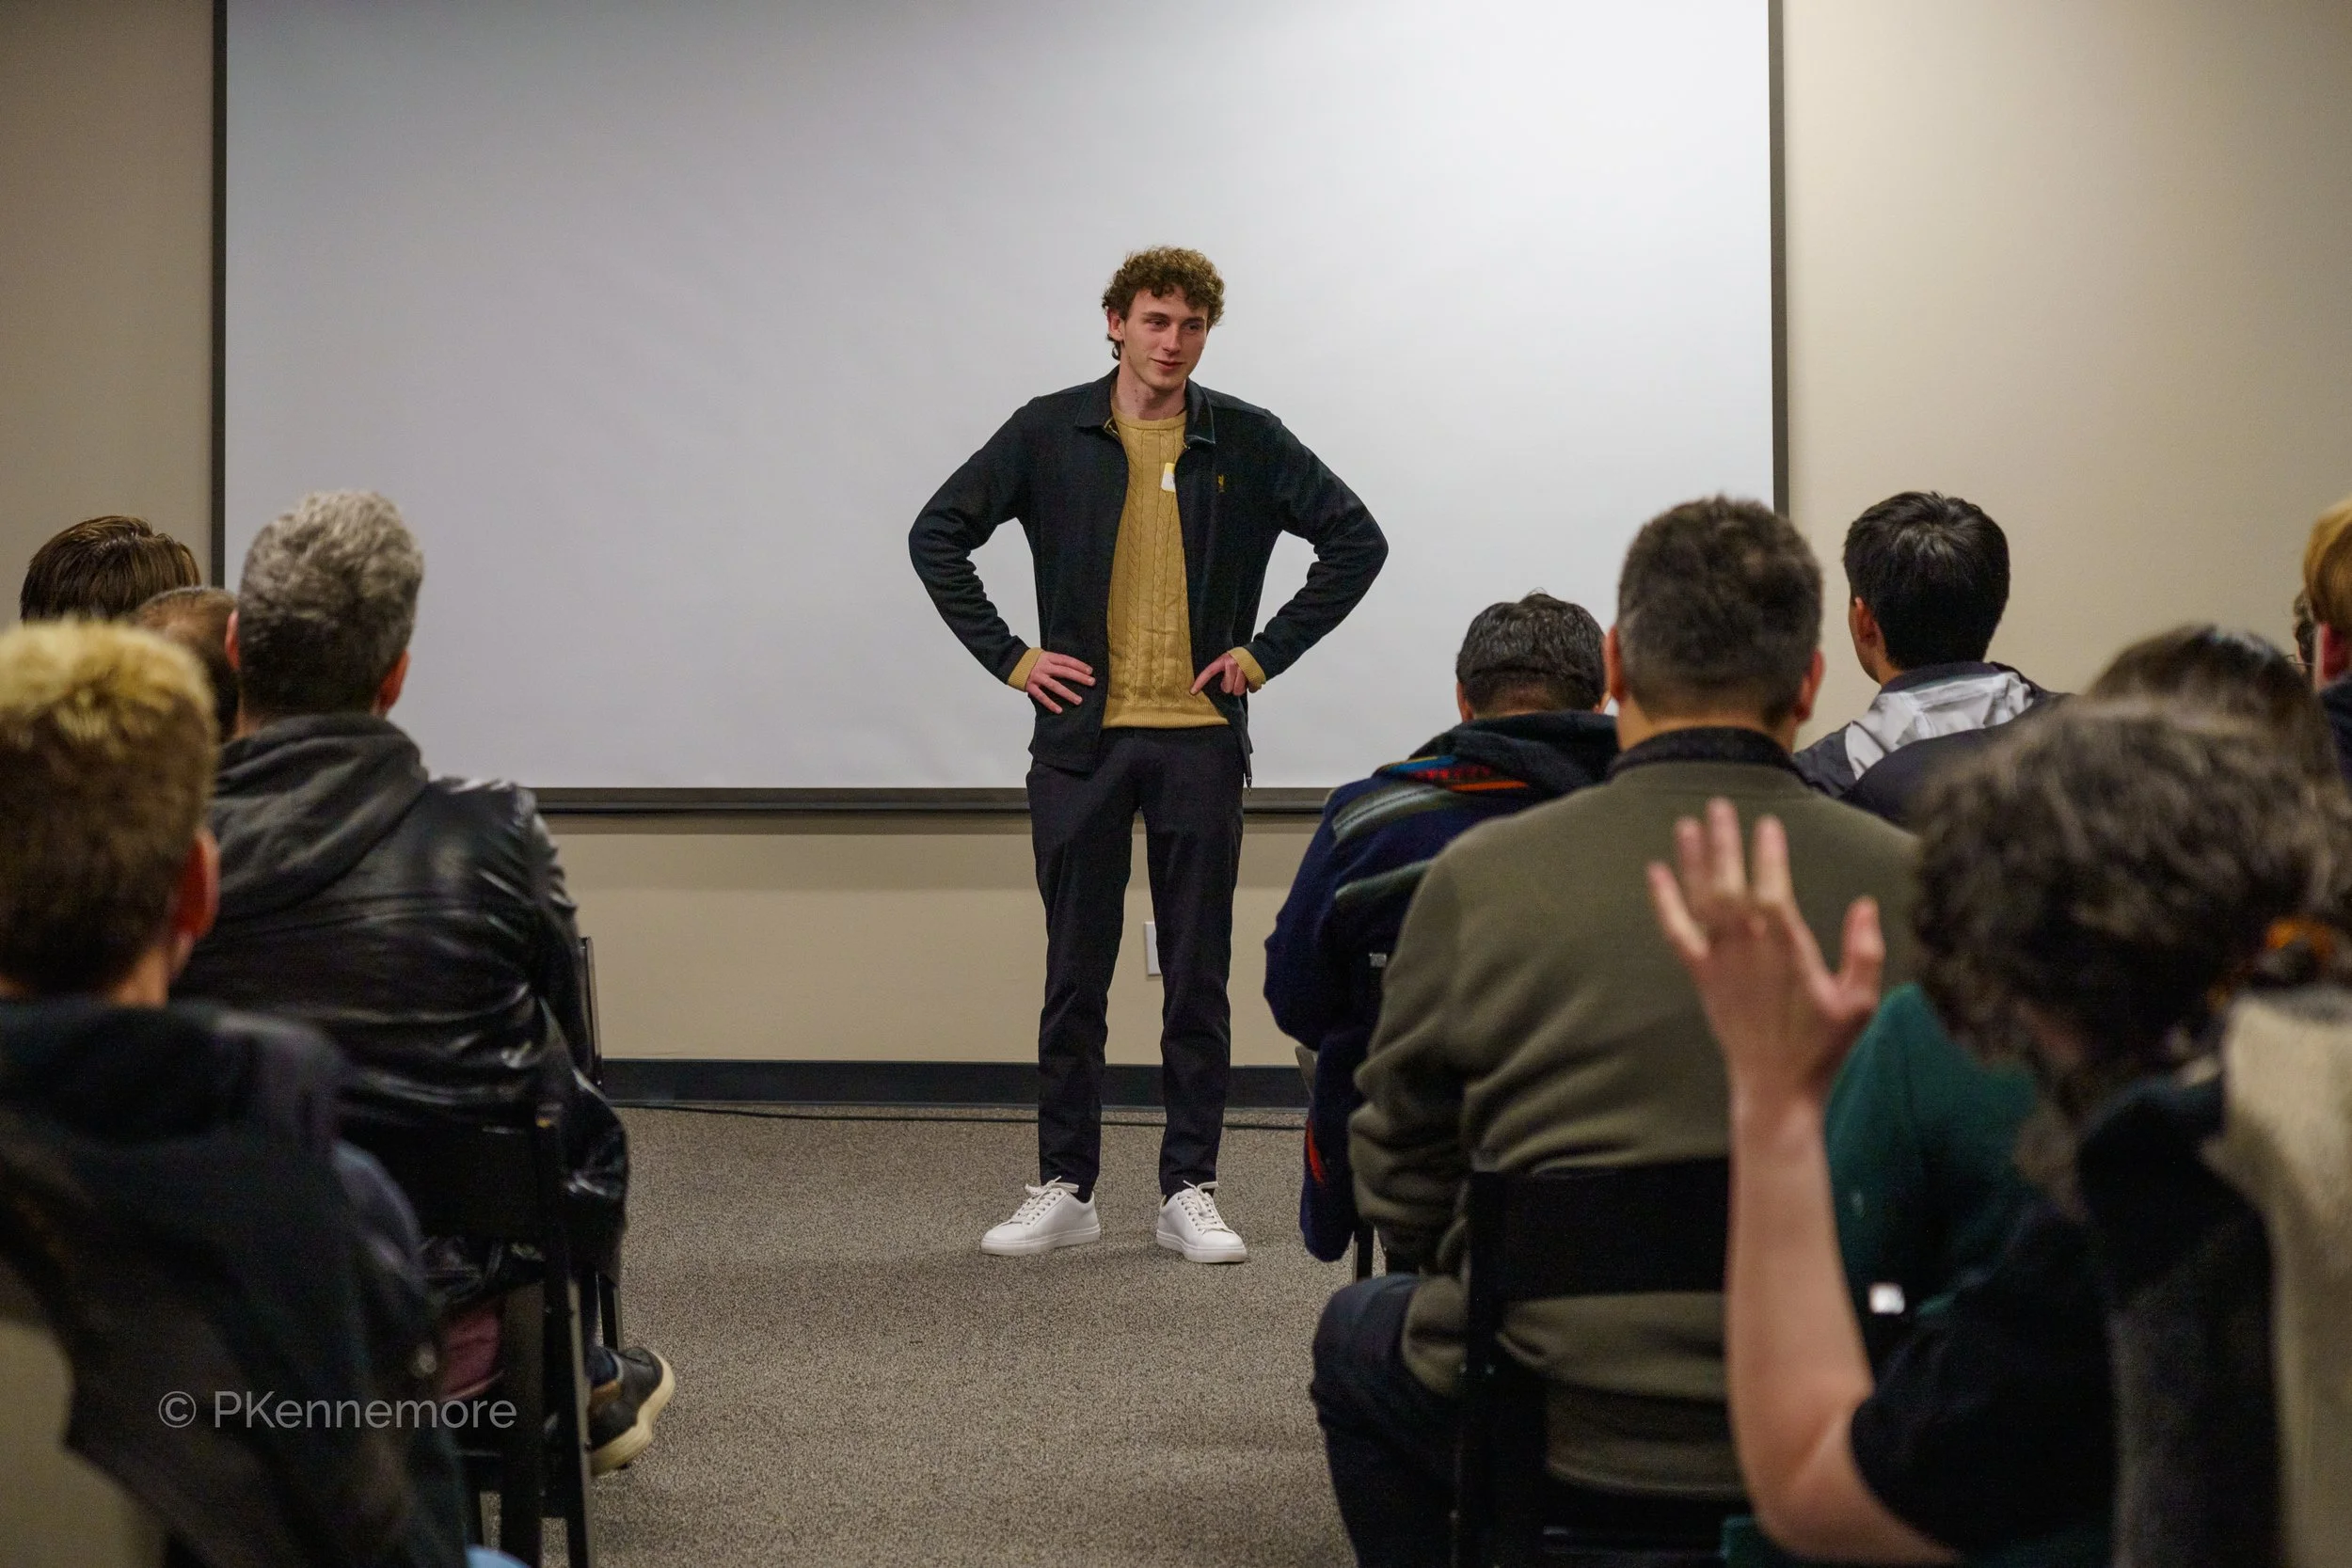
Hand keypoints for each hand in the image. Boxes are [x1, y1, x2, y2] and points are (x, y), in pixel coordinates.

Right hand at [1023, 651, 1094, 713]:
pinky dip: (1050, 704)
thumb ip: (1053, 661)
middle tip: (1091, 683)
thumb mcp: (1041, 655)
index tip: (1090, 671)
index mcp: (1048, 657)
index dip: (1079, 665)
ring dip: (1068, 694)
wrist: (1008, 660)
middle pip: (1064, 672)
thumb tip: (1069, 667)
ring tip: (1079, 700)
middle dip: (1079, 677)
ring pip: (1055, 686)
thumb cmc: (1027, 659)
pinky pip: (1042, 696)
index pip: (1066, 660)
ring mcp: (1037, 677)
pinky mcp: (1030, 686)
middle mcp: (1043, 666)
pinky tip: (1059, 710)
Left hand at [1190, 651, 1250, 696]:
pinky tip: (1252, 679)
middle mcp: (1233, 664)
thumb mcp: (1229, 657)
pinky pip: (1251, 690)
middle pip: (1227, 688)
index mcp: (1224, 659)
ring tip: (1243, 679)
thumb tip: (1216, 684)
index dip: (1200, 682)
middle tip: (1234, 679)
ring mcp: (1245, 671)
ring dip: (1241, 688)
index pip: (1209, 671)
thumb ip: (1222, 667)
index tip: (1192, 691)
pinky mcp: (1255, 677)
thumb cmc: (1243, 656)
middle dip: (1230, 686)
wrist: (1263, 651)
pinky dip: (1252, 686)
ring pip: (1238, 691)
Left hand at [1646, 799, 1883, 1107]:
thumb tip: (1866, 904)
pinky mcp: (1701, 975)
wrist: (1777, 1085)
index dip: (1768, 853)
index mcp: (1787, 946)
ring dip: (1692, 860)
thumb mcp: (1860, 1001)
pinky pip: (1676, 931)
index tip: (1767, 823)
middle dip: (1724, 842)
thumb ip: (1865, 951)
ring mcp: (1720, 959)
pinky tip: (1655, 872)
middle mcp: (1747, 946)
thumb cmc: (1823, 1044)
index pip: (1773, 886)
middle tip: (1719, 804)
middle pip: (1730, 882)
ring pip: (1701, 899)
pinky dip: (1664, 900)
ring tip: (1687, 823)